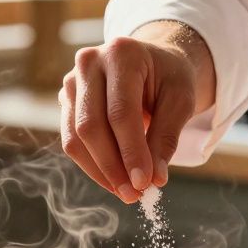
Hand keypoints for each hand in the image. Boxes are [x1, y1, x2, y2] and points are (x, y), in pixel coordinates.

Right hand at [59, 21, 214, 202]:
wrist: (153, 62)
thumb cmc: (169, 78)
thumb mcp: (181, 101)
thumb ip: (166, 136)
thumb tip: (154, 179)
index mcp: (121, 53)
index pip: (120, 112)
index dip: (130, 151)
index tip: (144, 183)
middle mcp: (89, 62)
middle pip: (90, 125)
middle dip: (112, 166)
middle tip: (134, 194)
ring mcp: (72, 81)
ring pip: (75, 137)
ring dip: (100, 171)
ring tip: (126, 192)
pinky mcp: (66, 101)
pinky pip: (71, 141)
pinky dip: (92, 165)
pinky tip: (114, 180)